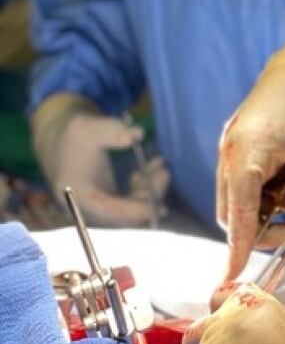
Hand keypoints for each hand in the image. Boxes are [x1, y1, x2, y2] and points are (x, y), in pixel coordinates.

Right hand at [33, 94, 169, 225]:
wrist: (60, 138)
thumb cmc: (74, 133)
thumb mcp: (89, 127)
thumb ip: (112, 131)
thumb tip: (137, 134)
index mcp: (77, 194)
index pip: (109, 211)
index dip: (134, 211)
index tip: (158, 207)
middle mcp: (86, 206)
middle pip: (122, 216)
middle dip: (147, 198)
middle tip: (164, 173)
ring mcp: (97, 204)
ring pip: (129, 209)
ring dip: (149, 192)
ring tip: (161, 166)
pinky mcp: (106, 199)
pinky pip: (130, 201)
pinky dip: (143, 188)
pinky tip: (151, 168)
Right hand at [217, 31, 284, 278]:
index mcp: (245, 153)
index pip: (237, 216)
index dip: (238, 250)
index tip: (231, 280)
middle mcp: (231, 152)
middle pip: (236, 212)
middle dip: (268, 224)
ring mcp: (234, 146)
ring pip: (245, 198)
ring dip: (275, 203)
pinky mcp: (243, 143)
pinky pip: (252, 181)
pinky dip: (274, 187)